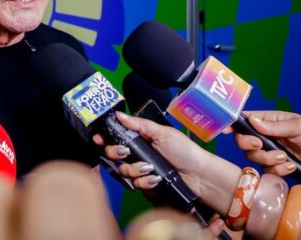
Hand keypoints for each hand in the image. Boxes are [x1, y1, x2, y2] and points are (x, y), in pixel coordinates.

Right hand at [95, 112, 239, 213]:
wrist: (200, 176)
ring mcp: (142, 171)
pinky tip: (155, 179)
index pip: (116, 138)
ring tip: (149, 168)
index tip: (100, 138)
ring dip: (135, 169)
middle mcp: (138, 155)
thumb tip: (119, 114)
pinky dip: (145, 182)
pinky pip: (136, 185)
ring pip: (124, 171)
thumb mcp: (163, 133)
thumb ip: (139, 125)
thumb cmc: (185, 151)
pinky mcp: (147, 186)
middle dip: (116, 153)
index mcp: (140, 140)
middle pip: (113, 155)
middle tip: (124, 152)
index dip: (105, 138)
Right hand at [233, 110, 300, 181]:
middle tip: (261, 145)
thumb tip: (251, 121)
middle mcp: (268, 137)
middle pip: (244, 141)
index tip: (226, 130)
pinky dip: (279, 171)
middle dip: (250, 145)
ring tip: (286, 158)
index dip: (234, 124)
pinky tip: (293, 167)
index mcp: (271, 122)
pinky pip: (268, 172)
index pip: (246, 120)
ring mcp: (273, 154)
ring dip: (268, 159)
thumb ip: (274, 126)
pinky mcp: (279, 169)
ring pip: (254, 158)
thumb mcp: (298, 127)